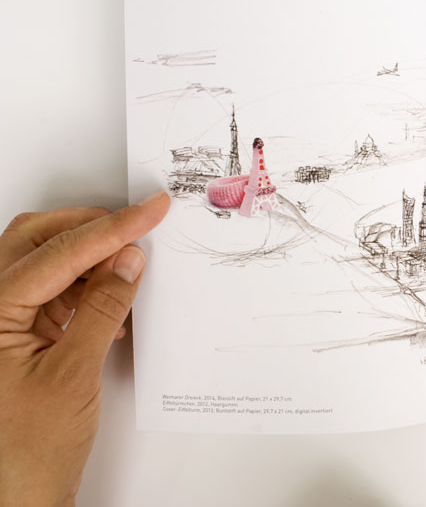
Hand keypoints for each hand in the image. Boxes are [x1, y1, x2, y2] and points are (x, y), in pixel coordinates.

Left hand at [0, 191, 169, 505]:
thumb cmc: (26, 453)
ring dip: (90, 260)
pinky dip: (87, 288)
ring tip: (132, 266)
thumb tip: (128, 260)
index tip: (149, 210)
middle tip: (138, 225)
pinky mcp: (19, 338)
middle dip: (89, 229)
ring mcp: (2, 324)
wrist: (17, 502)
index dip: (110, 229)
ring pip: (45, 264)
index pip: (56, 253)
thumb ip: (102, 308)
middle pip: (36, 242)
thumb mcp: (73, 375)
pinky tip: (115, 298)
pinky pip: (53, 293)